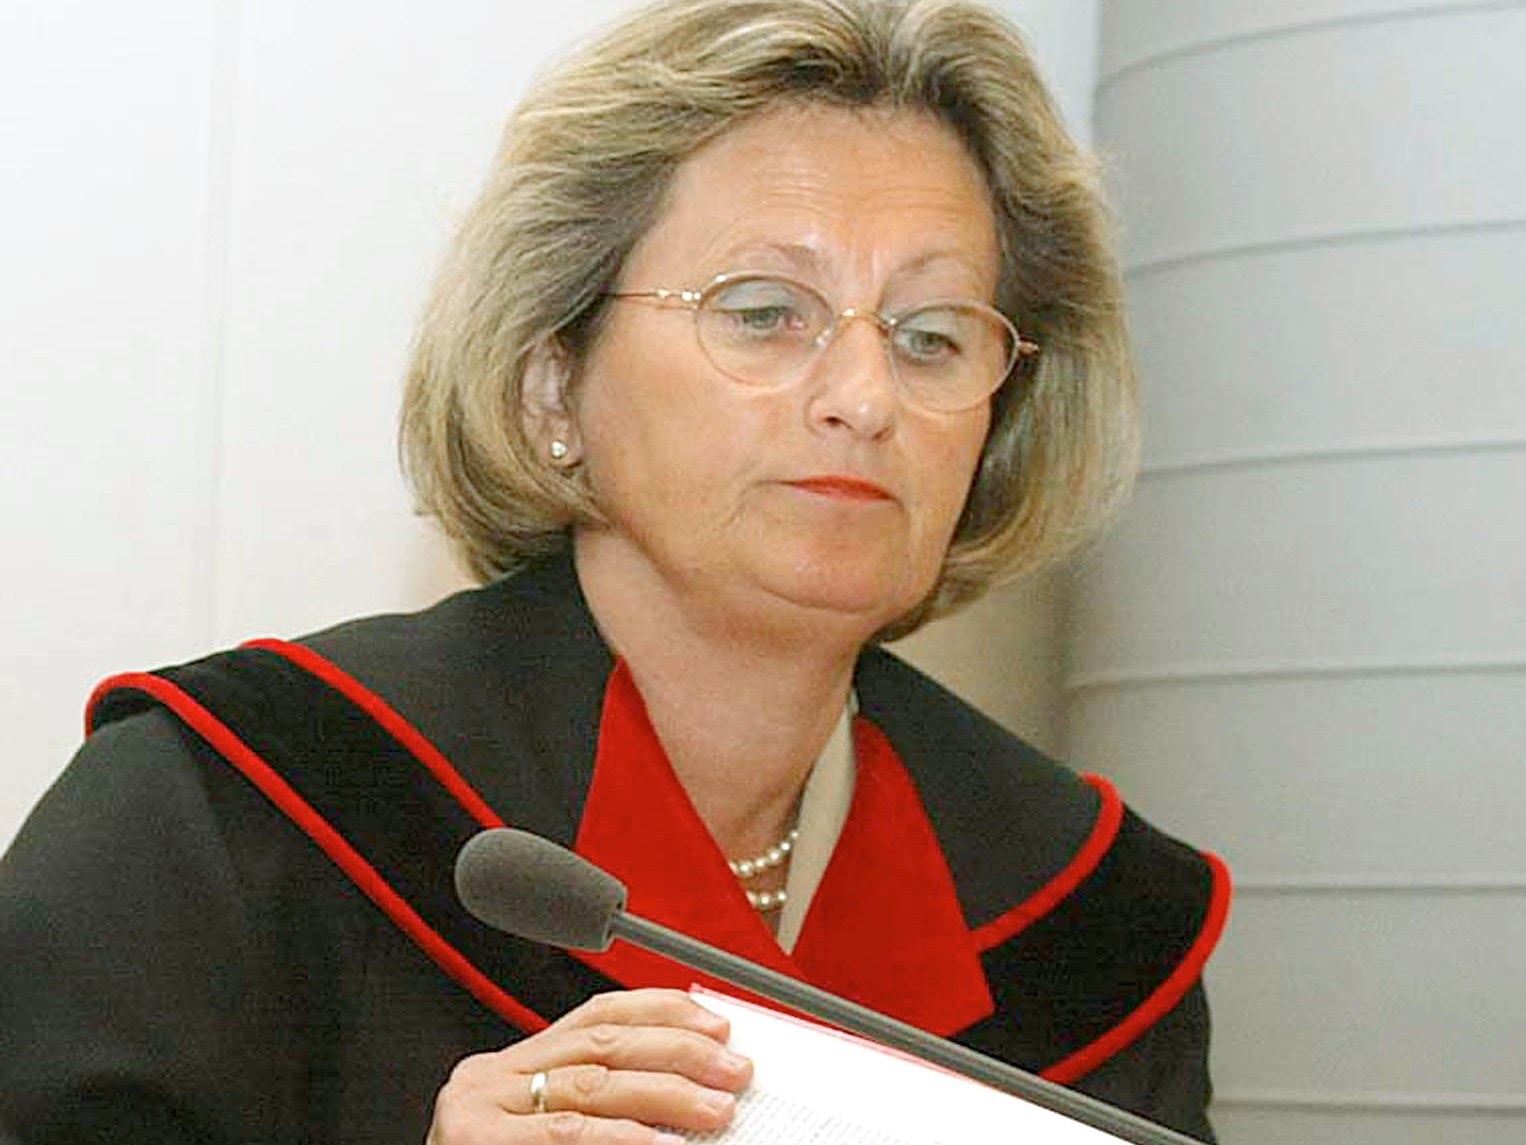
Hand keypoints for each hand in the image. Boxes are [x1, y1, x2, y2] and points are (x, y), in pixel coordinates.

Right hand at [426, 988, 752, 1143]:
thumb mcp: (548, 1136)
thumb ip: (599, 1109)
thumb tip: (694, 1089)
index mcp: (508, 1069)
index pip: (594, 1016)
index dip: (660, 1009)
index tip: (715, 1020)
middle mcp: (488, 1078)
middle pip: (601, 1044)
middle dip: (677, 1050)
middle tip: (734, 1068)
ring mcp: (476, 1111)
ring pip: (591, 1084)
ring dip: (666, 1094)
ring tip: (718, 1109)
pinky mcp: (472, 1143)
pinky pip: (567, 1135)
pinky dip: (624, 1140)